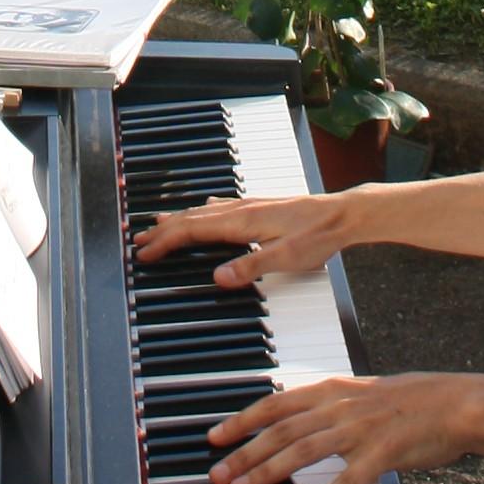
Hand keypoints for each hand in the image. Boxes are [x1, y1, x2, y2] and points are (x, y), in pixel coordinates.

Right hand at [135, 188, 365, 282]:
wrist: (343, 214)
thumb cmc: (318, 235)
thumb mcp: (286, 257)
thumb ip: (251, 266)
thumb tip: (218, 276)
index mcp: (243, 221)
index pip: (194, 230)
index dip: (167, 242)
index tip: (146, 252)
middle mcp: (242, 210)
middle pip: (193, 218)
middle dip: (164, 231)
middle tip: (140, 241)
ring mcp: (251, 206)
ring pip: (205, 211)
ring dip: (180, 219)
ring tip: (159, 223)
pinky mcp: (261, 208)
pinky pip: (222, 207)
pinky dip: (204, 211)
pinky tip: (206, 206)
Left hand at [205, 371, 474, 483]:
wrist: (457, 403)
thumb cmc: (411, 402)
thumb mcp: (362, 393)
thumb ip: (328, 404)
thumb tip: (294, 417)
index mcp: (332, 390)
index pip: (275, 404)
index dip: (241, 420)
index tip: (214, 437)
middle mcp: (340, 406)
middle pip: (280, 430)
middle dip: (244, 452)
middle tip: (216, 474)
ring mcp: (361, 429)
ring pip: (303, 451)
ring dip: (268, 471)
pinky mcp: (383, 453)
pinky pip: (348, 480)